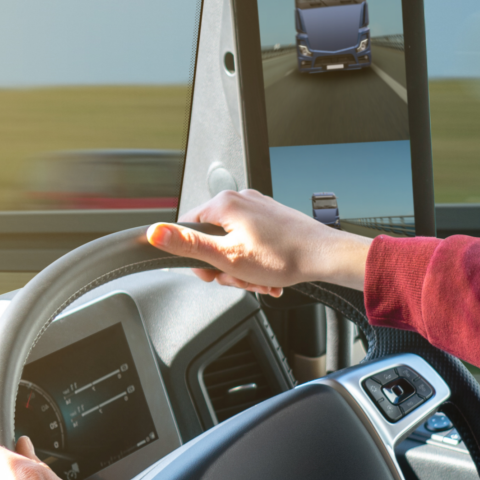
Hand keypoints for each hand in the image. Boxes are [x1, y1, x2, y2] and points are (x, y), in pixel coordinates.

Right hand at [145, 187, 371, 296]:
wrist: (324, 256)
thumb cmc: (283, 256)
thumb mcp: (227, 257)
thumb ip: (188, 245)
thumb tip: (154, 233)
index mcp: (224, 204)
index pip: (188, 227)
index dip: (195, 257)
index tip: (210, 272)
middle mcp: (240, 200)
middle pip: (212, 239)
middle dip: (224, 266)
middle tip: (240, 278)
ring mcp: (258, 208)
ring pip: (234, 244)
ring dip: (242, 268)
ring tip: (259, 279)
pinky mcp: (272, 219)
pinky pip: (252, 242)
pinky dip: (257, 262)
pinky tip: (268, 275)